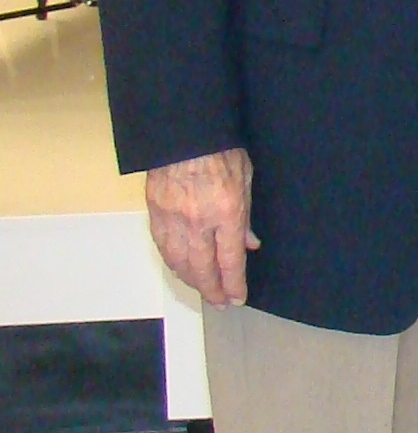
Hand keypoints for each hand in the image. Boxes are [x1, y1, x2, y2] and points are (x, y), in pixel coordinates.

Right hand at [146, 148, 260, 306]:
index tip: (237, 298)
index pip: (229, 259)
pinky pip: (162, 246)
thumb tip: (249, 244)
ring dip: (190, 279)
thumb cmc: (221, 150)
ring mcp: (172, 217)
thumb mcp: (246, 179)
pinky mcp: (154, 211)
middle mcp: (197, 220)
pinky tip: (180, 268)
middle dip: (211, 289)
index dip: (233, 283)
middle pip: (201, 268)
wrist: (183, 131)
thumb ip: (246, 216)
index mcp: (225, 212)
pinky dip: (172, 262)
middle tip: (219, 302)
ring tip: (202, 288)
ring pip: (178, 261)